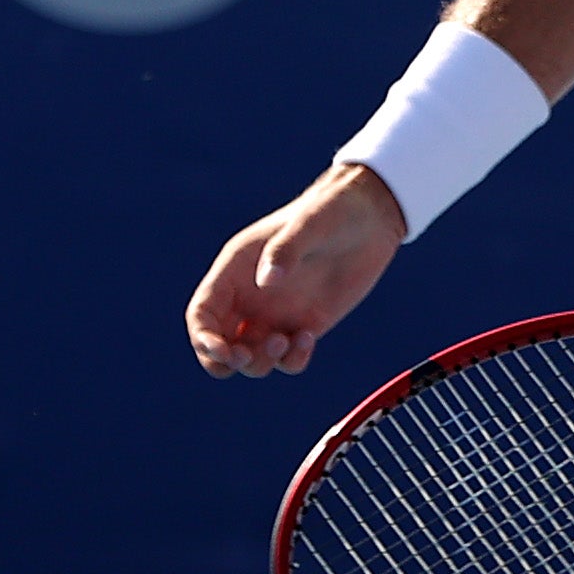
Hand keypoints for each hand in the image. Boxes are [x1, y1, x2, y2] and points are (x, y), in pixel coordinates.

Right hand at [185, 164, 406, 377]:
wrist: (371, 218)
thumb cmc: (332, 211)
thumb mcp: (308, 225)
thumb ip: (285, 250)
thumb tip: (266, 281)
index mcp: (236, 270)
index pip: (202, 313)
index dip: (203, 338)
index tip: (223, 352)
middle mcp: (250, 297)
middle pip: (218, 344)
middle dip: (224, 362)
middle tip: (244, 357)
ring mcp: (276, 314)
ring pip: (251, 358)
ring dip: (260, 362)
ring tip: (285, 340)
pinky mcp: (305, 325)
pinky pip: (287, 359)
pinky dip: (292, 360)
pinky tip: (308, 337)